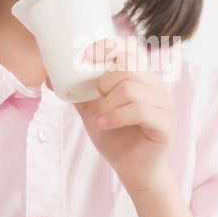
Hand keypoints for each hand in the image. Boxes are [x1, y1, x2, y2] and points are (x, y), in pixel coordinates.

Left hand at [73, 36, 176, 197]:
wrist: (133, 170)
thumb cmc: (116, 138)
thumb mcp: (94, 111)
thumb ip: (80, 93)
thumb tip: (51, 77)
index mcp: (142, 77)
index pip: (130, 48)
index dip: (109, 45)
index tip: (87, 55)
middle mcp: (157, 86)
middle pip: (127, 67)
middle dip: (103, 84)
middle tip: (97, 102)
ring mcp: (165, 104)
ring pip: (130, 89)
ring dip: (107, 106)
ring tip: (99, 120)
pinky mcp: (167, 123)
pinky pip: (139, 110)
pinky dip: (115, 117)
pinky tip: (103, 125)